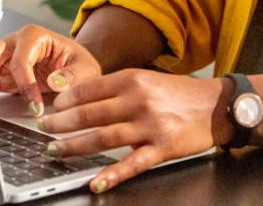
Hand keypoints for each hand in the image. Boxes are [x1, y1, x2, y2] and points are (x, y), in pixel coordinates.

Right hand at [0, 24, 101, 115]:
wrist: (75, 68)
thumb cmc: (78, 62)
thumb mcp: (85, 67)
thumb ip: (72, 75)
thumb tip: (55, 82)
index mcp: (33, 36)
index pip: (21, 61)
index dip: (25, 84)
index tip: (35, 105)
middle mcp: (14, 44)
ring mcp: (5, 59)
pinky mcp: (1, 75)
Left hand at [38, 68, 230, 193]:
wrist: (218, 105)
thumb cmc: (182, 93)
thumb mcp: (149, 80)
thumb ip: (120, 88)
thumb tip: (83, 97)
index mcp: (133, 79)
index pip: (89, 89)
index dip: (65, 100)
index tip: (51, 108)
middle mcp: (139, 100)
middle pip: (90, 114)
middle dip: (61, 124)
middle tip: (44, 130)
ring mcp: (150, 125)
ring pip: (103, 138)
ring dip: (75, 146)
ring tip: (56, 151)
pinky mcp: (162, 148)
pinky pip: (131, 164)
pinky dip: (111, 175)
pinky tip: (95, 182)